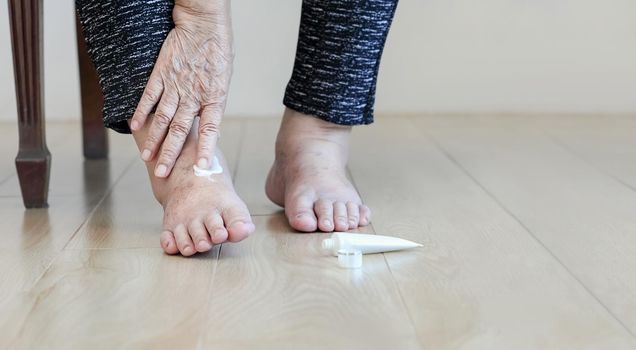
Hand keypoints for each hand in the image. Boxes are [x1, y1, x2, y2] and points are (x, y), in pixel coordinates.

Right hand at [130, 2, 232, 177]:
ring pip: (162, 117)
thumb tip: (208, 126)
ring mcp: (176, 85)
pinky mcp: (162, 74)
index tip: (200, 167)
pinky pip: (150, 96)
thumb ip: (213, 104)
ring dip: (154, 139)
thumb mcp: (223, 82)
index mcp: (214, 98)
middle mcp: (194, 95)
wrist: (204, 25)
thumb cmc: (218, 54)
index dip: (205, 149)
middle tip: (162, 172)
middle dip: (170, 153)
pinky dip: (142, 112)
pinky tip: (136, 127)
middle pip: (180, 129)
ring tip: (146, 157)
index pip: (210, 129)